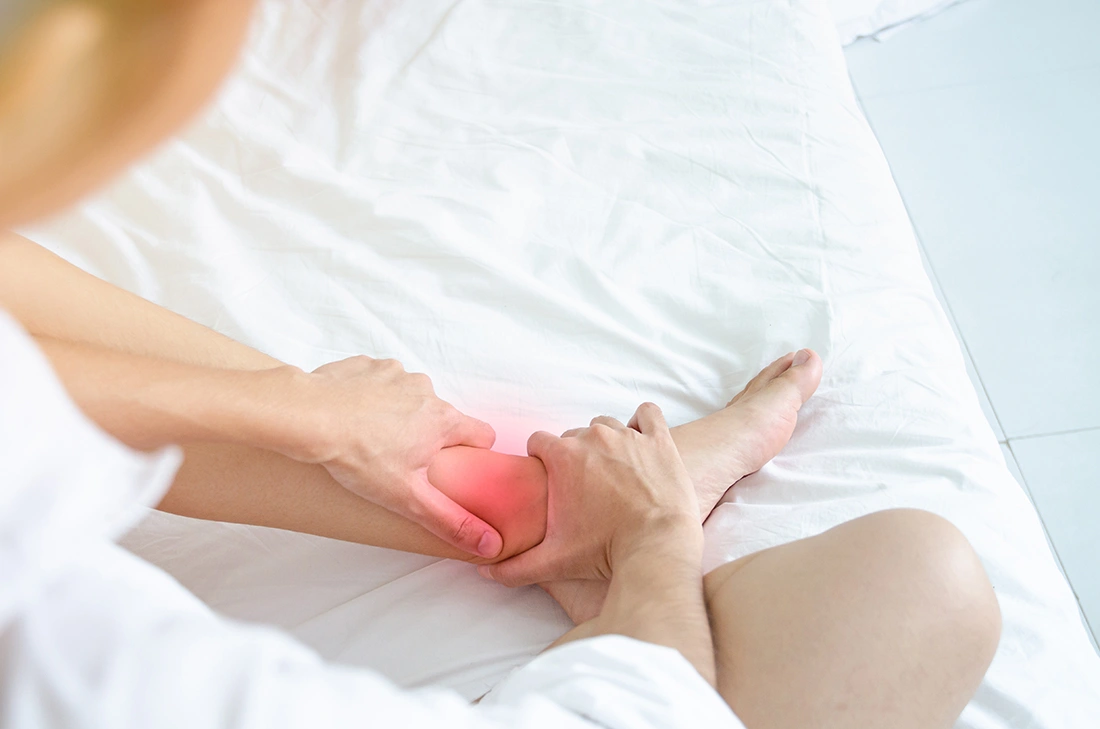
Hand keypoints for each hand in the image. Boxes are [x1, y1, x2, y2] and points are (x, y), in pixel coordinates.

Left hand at [283, 356, 502, 557]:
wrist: (308, 417)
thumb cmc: (358, 456)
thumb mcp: (407, 498)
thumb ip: (450, 521)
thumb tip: (489, 544)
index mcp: (444, 421)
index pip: (483, 435)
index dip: (471, 454)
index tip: (450, 468)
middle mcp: (427, 391)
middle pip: (443, 417)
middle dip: (427, 436)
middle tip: (400, 460)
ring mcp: (397, 374)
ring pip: (411, 398)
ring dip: (399, 414)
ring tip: (371, 436)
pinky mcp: (369, 365)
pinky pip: (382, 381)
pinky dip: (373, 396)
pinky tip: (354, 414)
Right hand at [480, 402, 701, 585]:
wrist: (656, 546)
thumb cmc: (605, 550)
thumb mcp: (554, 560)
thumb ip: (515, 566)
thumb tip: (486, 572)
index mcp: (563, 457)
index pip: (539, 441)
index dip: (541, 458)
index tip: (550, 477)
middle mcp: (593, 438)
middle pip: (573, 434)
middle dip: (574, 454)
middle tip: (583, 483)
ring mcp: (628, 436)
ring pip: (607, 425)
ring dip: (605, 441)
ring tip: (611, 469)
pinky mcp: (659, 440)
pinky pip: (648, 414)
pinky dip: (643, 423)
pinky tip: (641, 442)